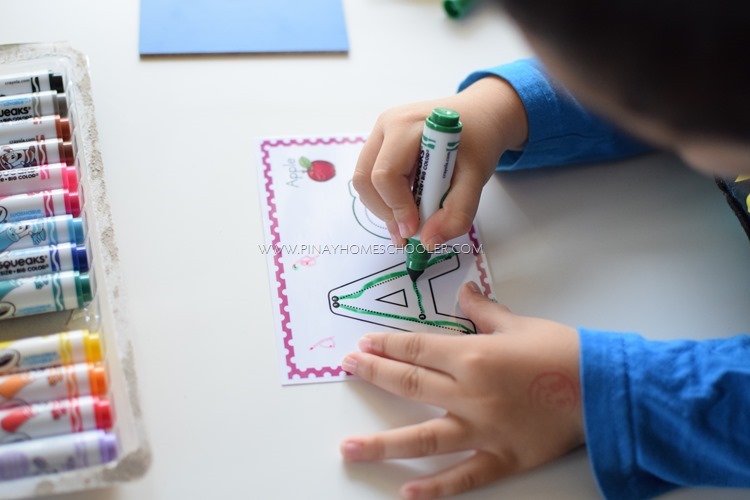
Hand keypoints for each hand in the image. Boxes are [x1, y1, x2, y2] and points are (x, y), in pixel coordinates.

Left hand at [340, 282, 583, 498]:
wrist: (604, 388)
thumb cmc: (561, 351)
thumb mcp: (518, 323)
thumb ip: (482, 311)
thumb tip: (463, 291)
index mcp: (473, 356)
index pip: (417, 349)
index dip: (387, 346)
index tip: (363, 344)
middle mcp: (470, 394)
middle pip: (410, 385)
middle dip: (375, 374)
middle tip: (348, 368)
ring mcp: (483, 430)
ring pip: (424, 438)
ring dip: (383, 444)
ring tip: (349, 448)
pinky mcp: (502, 458)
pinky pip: (464, 476)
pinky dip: (436, 488)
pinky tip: (407, 492)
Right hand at [352, 77, 527, 247]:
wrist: (480, 115)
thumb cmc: (478, 140)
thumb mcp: (477, 177)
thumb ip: (457, 212)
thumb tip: (428, 241)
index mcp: (407, 126)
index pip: (386, 174)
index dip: (397, 207)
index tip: (416, 229)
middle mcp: (385, 126)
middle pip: (365, 180)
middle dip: (386, 212)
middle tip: (410, 233)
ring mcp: (379, 134)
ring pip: (364, 183)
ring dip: (385, 208)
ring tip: (411, 222)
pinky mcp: (380, 145)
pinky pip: (371, 179)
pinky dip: (386, 200)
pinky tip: (409, 206)